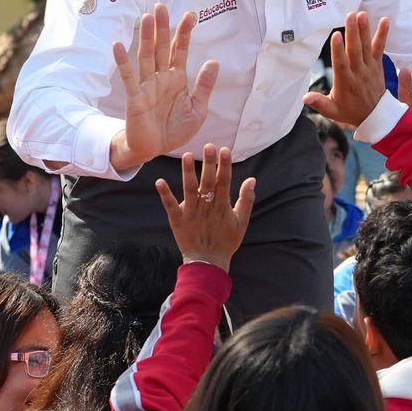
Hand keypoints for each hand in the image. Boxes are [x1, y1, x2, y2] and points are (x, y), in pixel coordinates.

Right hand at [110, 4, 219, 170]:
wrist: (155, 149)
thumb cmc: (175, 130)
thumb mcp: (197, 110)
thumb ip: (204, 87)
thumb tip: (214, 61)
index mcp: (177, 79)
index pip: (181, 50)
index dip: (185, 33)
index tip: (191, 15)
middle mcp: (161, 77)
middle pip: (162, 47)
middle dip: (163, 28)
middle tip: (162, 6)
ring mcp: (147, 86)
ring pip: (146, 56)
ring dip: (146, 38)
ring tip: (147, 18)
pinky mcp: (135, 97)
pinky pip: (128, 77)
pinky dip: (122, 62)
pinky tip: (117, 45)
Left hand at [155, 144, 254, 271]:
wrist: (208, 263)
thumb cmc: (226, 242)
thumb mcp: (241, 222)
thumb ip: (246, 200)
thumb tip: (252, 179)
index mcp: (222, 206)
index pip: (224, 181)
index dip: (224, 165)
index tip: (224, 150)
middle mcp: (207, 207)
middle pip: (208, 182)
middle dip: (209, 164)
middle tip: (208, 146)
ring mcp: (191, 213)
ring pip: (190, 190)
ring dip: (188, 173)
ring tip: (187, 156)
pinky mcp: (178, 220)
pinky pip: (170, 205)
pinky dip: (165, 194)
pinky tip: (159, 181)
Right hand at [303, 10, 389, 127]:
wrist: (376, 116)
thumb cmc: (350, 111)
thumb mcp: (333, 111)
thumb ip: (320, 103)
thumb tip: (305, 98)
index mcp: (345, 82)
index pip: (341, 64)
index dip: (338, 50)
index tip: (336, 36)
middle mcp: (358, 73)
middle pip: (355, 50)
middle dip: (352, 33)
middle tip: (350, 16)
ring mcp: (369, 67)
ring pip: (367, 46)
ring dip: (365, 29)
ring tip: (362, 14)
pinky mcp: (377, 64)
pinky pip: (380, 48)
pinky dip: (383, 34)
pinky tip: (385, 20)